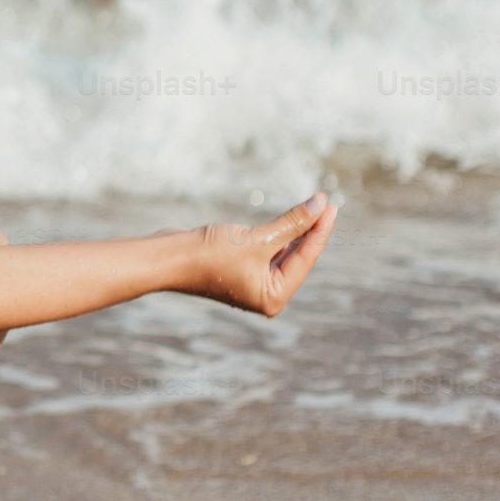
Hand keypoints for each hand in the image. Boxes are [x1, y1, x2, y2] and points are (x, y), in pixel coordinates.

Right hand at [181, 193, 336, 316]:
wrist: (168, 258)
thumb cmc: (210, 253)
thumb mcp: (257, 237)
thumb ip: (292, 222)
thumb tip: (321, 205)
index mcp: (274, 297)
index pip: (305, 258)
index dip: (319, 230)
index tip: (331, 205)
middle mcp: (266, 294)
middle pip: (297, 257)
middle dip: (310, 230)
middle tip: (326, 204)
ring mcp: (253, 283)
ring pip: (282, 253)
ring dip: (295, 231)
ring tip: (313, 209)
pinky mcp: (240, 270)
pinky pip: (267, 251)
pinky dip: (278, 235)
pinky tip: (290, 221)